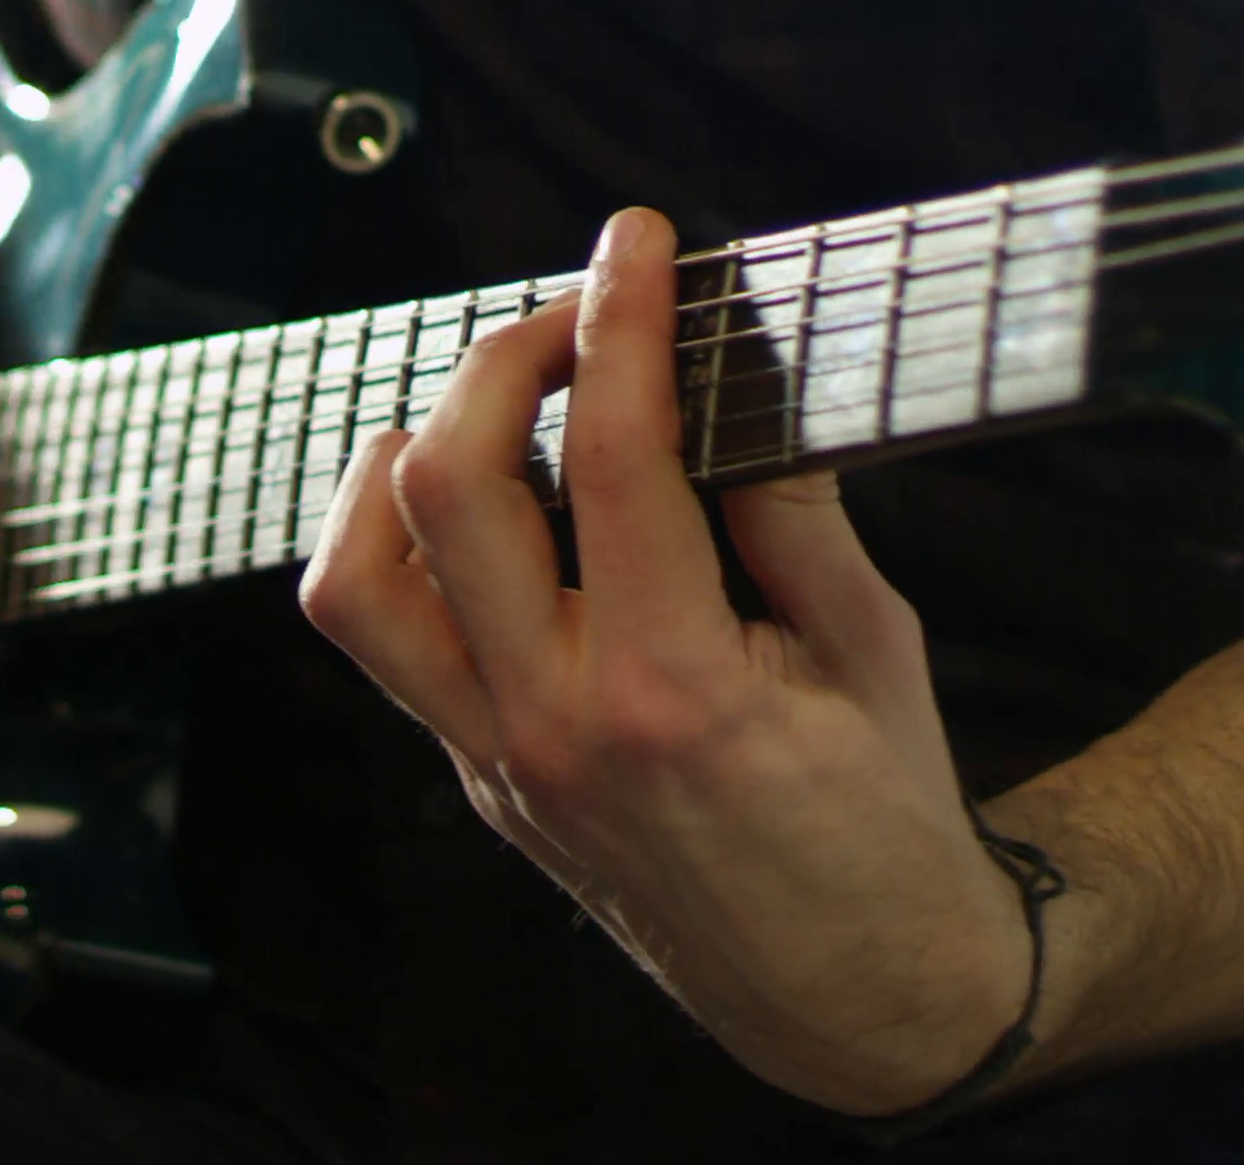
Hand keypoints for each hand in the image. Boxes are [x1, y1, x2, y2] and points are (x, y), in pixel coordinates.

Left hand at [297, 209, 1038, 1116]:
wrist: (863, 1001)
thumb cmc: (887, 824)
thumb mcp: (875, 649)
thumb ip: (794, 512)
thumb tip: (734, 378)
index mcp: (673, 690)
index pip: (608, 454)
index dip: (618, 320)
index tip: (636, 242)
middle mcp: (555, 726)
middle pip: (445, 487)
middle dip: (501, 360)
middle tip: (578, 314)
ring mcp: (499, 763)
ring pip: (355, 580)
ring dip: (398, 463)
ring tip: (482, 409)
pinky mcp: (479, 783)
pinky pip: (389, 648)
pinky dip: (402, 553)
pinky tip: (471, 509)